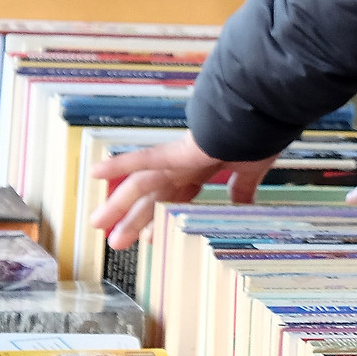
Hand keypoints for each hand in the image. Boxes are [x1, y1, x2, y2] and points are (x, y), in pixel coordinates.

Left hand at [89, 131, 274, 249]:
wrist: (262, 114)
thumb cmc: (259, 137)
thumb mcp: (250, 169)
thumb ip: (241, 188)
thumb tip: (243, 206)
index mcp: (203, 167)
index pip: (176, 198)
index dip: (162, 218)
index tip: (151, 239)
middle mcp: (186, 165)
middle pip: (154, 197)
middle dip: (135, 220)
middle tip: (115, 241)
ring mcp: (179, 158)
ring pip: (142, 186)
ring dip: (119, 205)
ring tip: (97, 224)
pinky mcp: (177, 153)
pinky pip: (144, 159)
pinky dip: (120, 165)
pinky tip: (95, 172)